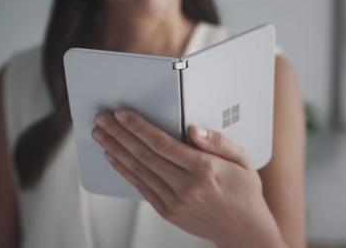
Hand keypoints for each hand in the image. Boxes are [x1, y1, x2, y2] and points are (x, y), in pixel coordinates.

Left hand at [91, 108, 285, 247]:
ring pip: (138, 170)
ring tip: (101, 135)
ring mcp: (175, 202)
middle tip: (103, 119)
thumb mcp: (243, 161)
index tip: (123, 114)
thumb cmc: (244, 194)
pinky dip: (124, 171)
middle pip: (144, 155)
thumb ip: (218, 141)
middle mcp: (187, 187)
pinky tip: (113, 158)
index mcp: (205, 169)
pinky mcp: (168, 212)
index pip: (163, 143)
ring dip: (116, 150)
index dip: (139, 127)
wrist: (244, 232)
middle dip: (120, 134)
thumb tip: (192, 129)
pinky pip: (141, 188)